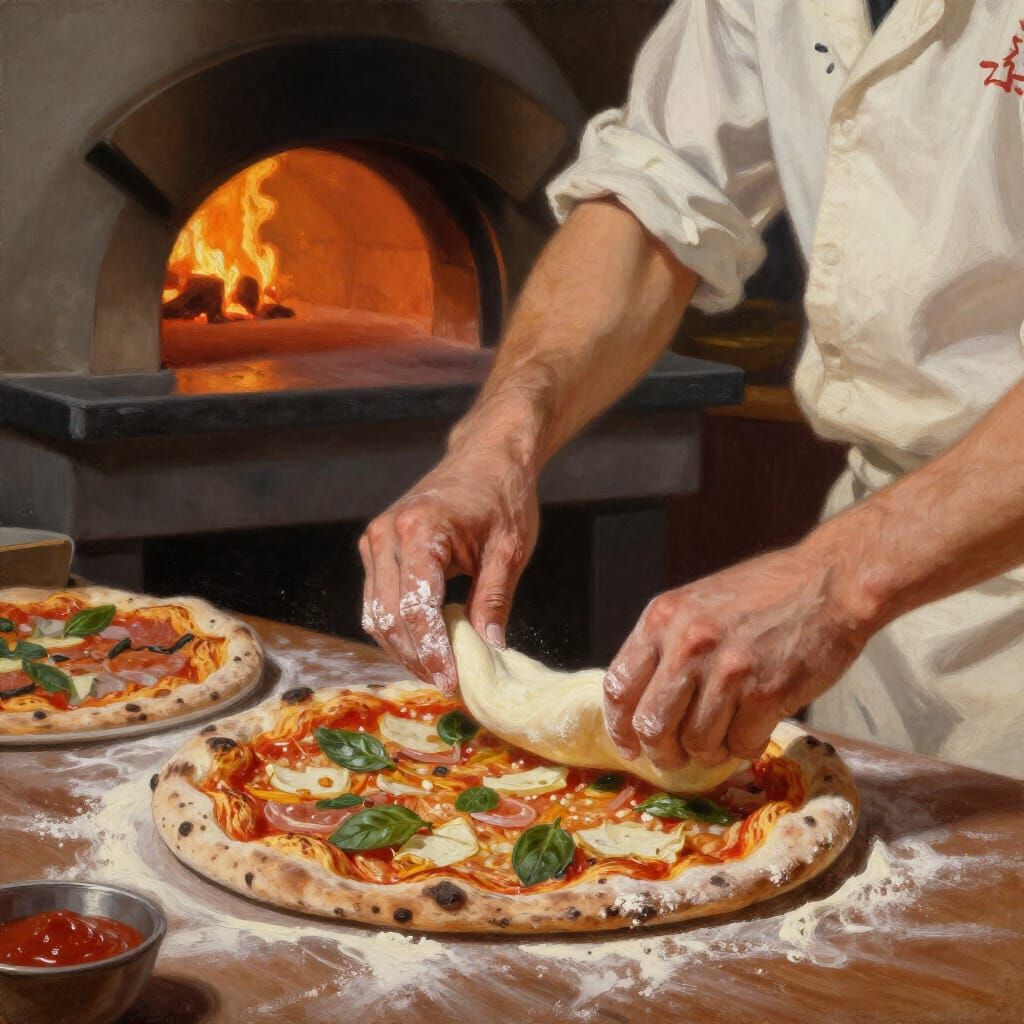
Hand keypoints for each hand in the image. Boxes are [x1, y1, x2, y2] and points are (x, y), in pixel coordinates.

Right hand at [359, 446, 538, 692]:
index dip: (433, 651)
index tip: (454, 682)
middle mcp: (386, 535)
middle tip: (450, 686)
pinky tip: (425, 648)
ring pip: (376, 615)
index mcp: (419, 530)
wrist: (486, 456)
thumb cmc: (503, 496)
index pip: (416, 607)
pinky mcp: (376, 548)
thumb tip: (489, 653)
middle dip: (418, 658)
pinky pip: (378, 602)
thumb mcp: (509, 550)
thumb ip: (493, 601)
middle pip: (390, 617)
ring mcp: (375, 540)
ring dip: (405, 650)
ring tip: (439, 673)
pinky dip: (398, 630)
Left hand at [603, 542, 873, 768]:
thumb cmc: (765, 593)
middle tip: (675, 758)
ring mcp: (726, 669)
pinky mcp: (765, 692)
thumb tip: (643, 701)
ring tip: (724, 737)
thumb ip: (667, 644)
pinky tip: (755, 727)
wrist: (829, 582)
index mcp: (662, 618)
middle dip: (662, 752)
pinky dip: (746, 746)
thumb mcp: (697, 604)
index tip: (630, 744)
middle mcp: (687, 643)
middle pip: (651, 725)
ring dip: (709, 751)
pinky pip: (740, 745)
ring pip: (696, 742)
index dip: (620, 726)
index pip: (619, 686)